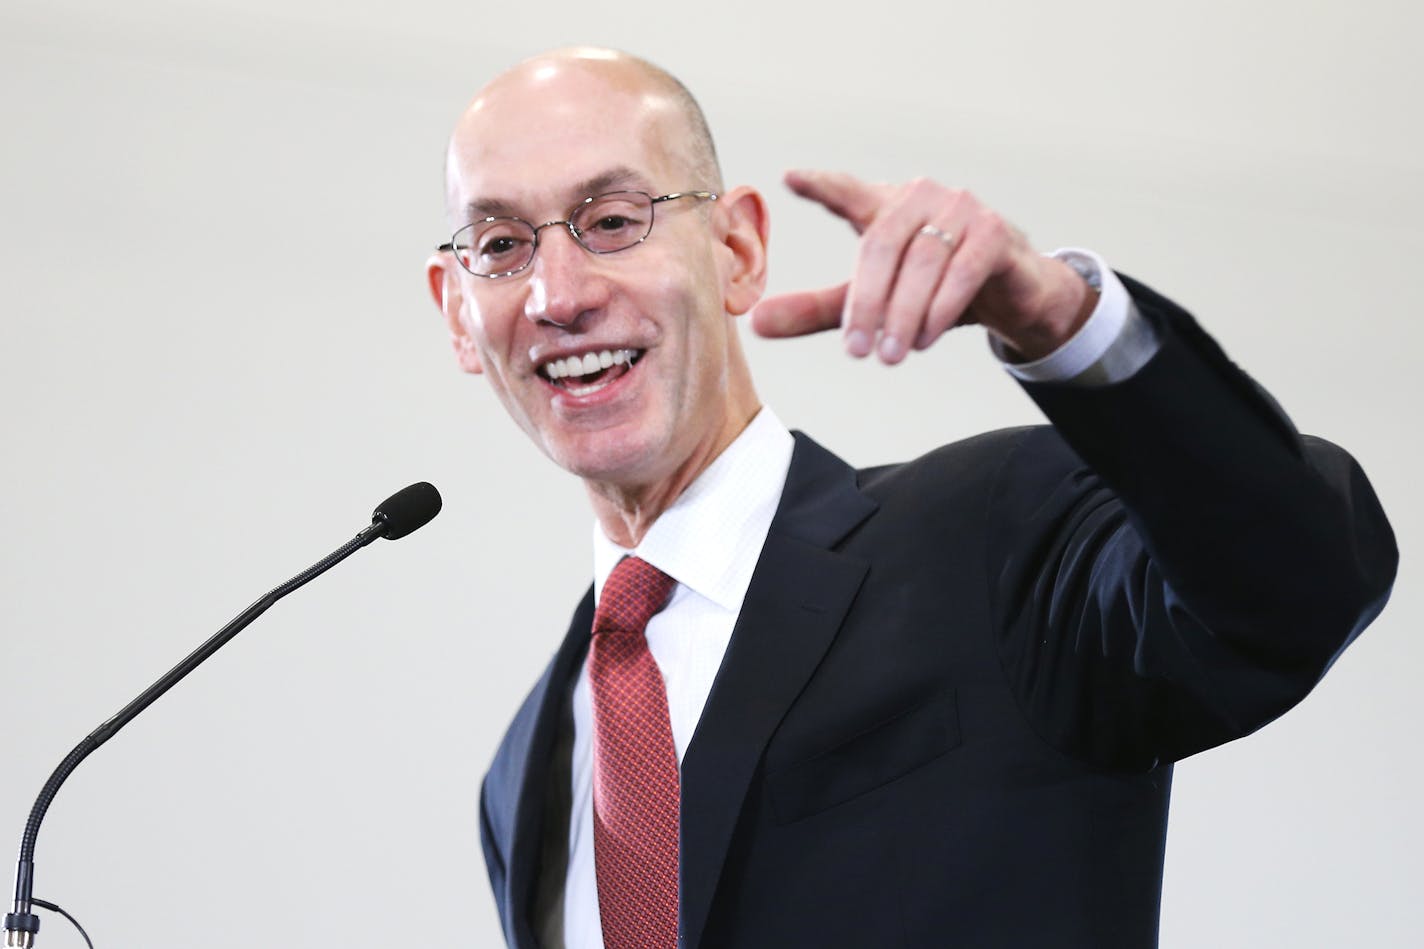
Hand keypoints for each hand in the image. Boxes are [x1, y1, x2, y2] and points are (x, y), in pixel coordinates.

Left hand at [751, 170, 1094, 363]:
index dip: (821, 186)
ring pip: (921, 263)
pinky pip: (962, 272)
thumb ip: (818, 309)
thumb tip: (756, 323)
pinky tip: (923, 339)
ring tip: (890, 356)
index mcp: (884, 205)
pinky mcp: (994, 234)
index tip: (790, 178)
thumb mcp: (872, 300)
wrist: (1013, 294)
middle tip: (856, 352)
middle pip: (881, 245)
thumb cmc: (934, 287)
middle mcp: (921, 198)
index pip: (847, 191)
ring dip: (902, 314)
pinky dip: (938, 310)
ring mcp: (961, 210)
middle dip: (866, 303)